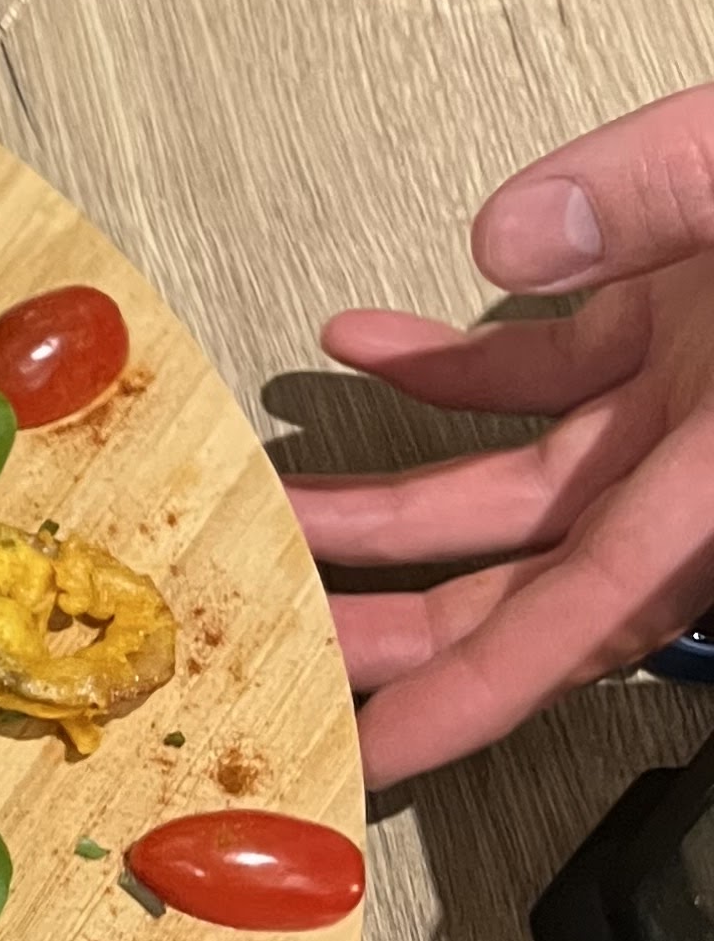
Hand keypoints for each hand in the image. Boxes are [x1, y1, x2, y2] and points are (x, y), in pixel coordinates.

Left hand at [282, 89, 713, 784]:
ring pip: (519, 489)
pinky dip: (448, 365)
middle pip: (526, 576)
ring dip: (396, 501)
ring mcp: (692, 393)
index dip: (474, 693)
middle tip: (270, 634)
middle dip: (397, 618)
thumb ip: (657, 192)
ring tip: (273, 507)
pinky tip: (359, 339)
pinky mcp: (680, 330)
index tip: (380, 749)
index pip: (587, 605)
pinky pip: (546, 376)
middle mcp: (708, 450)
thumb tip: (503, 236)